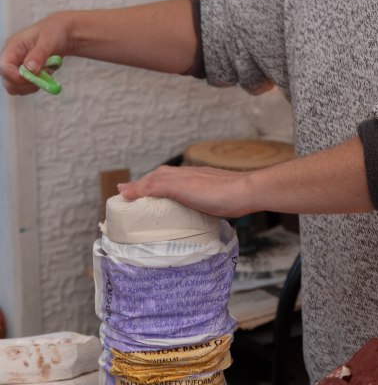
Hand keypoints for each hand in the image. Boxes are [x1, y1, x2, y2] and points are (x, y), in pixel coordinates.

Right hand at [0, 14, 70, 95]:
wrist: (63, 34)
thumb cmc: (54, 32)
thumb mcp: (49, 40)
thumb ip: (39, 54)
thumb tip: (30, 69)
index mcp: (12, 47)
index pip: (4, 67)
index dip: (17, 77)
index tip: (35, 76)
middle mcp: (11, 59)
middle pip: (8, 81)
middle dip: (26, 84)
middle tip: (44, 76)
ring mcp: (17, 68)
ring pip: (16, 88)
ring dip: (33, 85)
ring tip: (46, 71)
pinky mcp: (24, 75)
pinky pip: (26, 88)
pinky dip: (37, 85)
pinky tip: (46, 74)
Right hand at [118, 165, 254, 218]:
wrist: (247, 193)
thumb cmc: (214, 192)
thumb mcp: (178, 188)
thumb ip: (153, 186)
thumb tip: (124, 188)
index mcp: (174, 175)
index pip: (148, 180)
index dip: (135, 188)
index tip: (122, 199)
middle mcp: (185, 176)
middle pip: (159, 181)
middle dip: (145, 191)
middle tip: (133, 205)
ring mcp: (198, 185)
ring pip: (174, 188)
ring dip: (161, 196)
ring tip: (153, 208)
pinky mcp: (210, 195)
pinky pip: (187, 197)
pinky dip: (178, 202)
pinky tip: (181, 210)